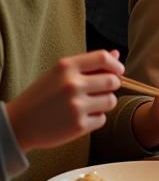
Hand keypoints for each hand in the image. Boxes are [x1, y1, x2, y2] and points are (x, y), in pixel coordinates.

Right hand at [5, 50, 123, 152]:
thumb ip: (89, 64)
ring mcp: (76, 106)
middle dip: (111, 86)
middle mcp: (72, 84)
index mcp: (66, 67)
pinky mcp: (79, 126)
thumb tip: (116, 54)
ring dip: (104, 103)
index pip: (103, 58)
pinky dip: (95, 119)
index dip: (115, 65)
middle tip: (99, 91)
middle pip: (113, 81)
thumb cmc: (42, 96)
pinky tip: (79, 118)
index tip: (118, 71)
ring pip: (111, 100)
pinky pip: (102, 119)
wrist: (18, 125)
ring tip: (87, 104)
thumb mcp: (59, 74)